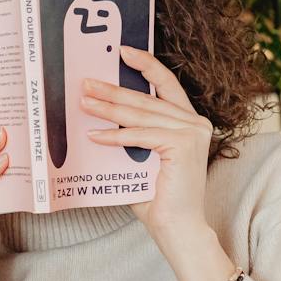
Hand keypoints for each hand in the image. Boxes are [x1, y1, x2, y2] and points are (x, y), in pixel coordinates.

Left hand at [82, 47, 238, 280]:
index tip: (123, 51)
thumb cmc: (158, 198)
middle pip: (147, 99)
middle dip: (113, 90)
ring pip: (141, 114)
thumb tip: (97, 115)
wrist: (178, 228)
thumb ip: (131, 136)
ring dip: (109, 108)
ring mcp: (193, 132)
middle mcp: (197, 123)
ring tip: (84, 104)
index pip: (167, 85)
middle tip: (86, 83)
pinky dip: (116, 135)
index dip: (147, 65)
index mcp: (190, 122)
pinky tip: (95, 135)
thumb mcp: (142, 158)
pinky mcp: (184, 145)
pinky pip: (141, 136)